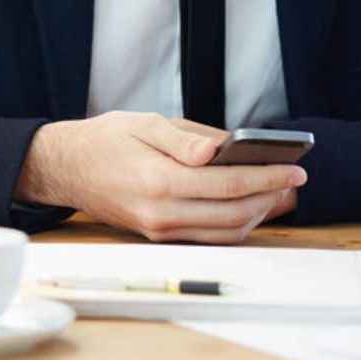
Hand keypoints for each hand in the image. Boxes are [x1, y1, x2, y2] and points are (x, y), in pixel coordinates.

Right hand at [15, 111, 303, 242]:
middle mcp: (160, 213)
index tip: (295, 169)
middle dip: (270, 198)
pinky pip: (208, 236)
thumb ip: (185, 137)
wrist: (64, 168)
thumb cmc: (104, 140)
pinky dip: (235, 224)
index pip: (228, 184)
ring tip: (279, 194)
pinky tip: (249, 205)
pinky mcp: (158, 235)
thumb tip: (223, 149)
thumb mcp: (143, 123)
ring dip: (258, 215)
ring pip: (224, 232)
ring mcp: (159, 229)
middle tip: (294, 181)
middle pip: (233, 215)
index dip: (267, 177)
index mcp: (157, 181)